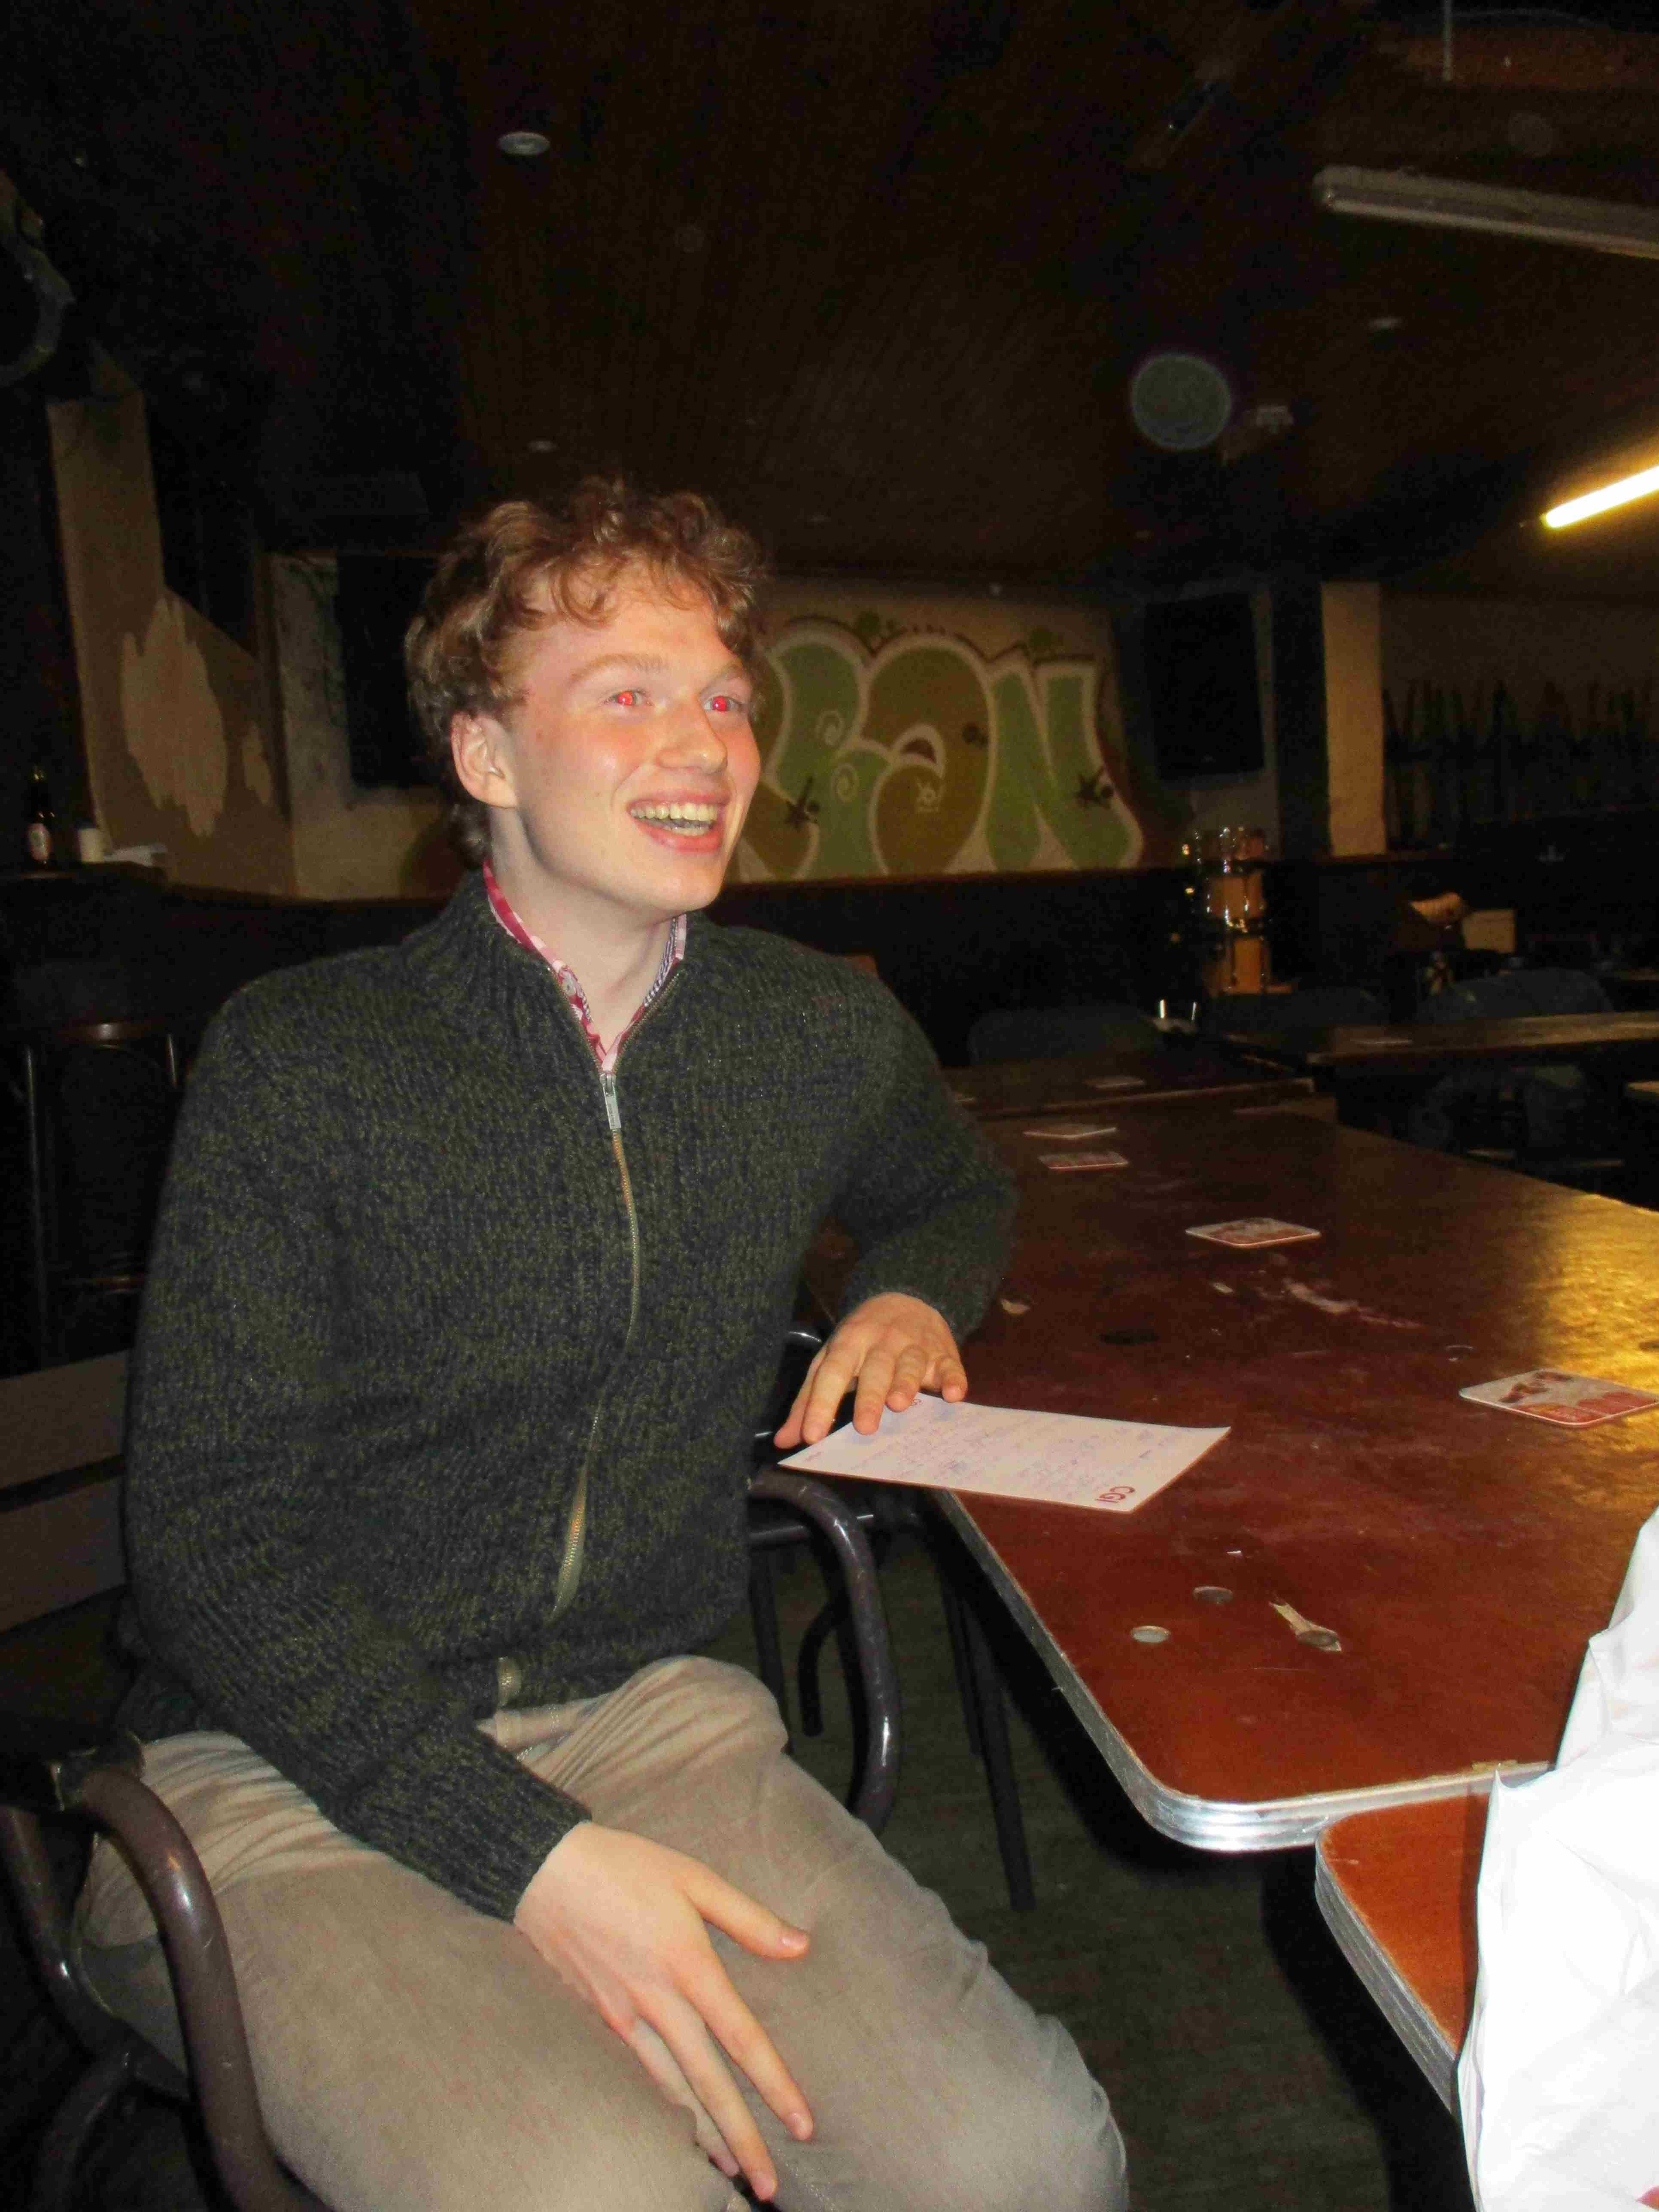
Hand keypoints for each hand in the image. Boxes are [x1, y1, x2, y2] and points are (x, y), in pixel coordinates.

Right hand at [513, 1823, 810, 2198]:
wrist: (544, 1868)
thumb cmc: (625, 1865)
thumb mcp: (693, 1877)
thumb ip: (749, 1917)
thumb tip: (801, 1946)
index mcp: (688, 1964)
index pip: (741, 2038)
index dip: (774, 2085)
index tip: (803, 2124)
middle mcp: (657, 2001)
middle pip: (707, 2084)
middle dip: (741, 2140)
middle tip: (769, 2187)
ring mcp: (624, 2016)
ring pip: (670, 2091)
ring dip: (703, 2136)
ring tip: (732, 2173)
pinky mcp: (599, 2019)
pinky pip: (638, 2076)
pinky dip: (662, 2109)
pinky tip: (677, 2130)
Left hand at [774, 1292, 966, 1448]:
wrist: (906, 1299)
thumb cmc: (860, 1341)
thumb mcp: (830, 1360)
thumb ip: (808, 1400)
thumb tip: (784, 1441)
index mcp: (848, 1343)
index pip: (831, 1373)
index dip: (820, 1404)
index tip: (812, 1436)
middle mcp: (881, 1342)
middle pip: (873, 1369)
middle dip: (868, 1397)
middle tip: (864, 1427)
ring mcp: (914, 1346)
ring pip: (909, 1365)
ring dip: (906, 1384)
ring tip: (900, 1404)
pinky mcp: (942, 1353)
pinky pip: (949, 1365)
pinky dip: (953, 1379)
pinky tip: (954, 1395)